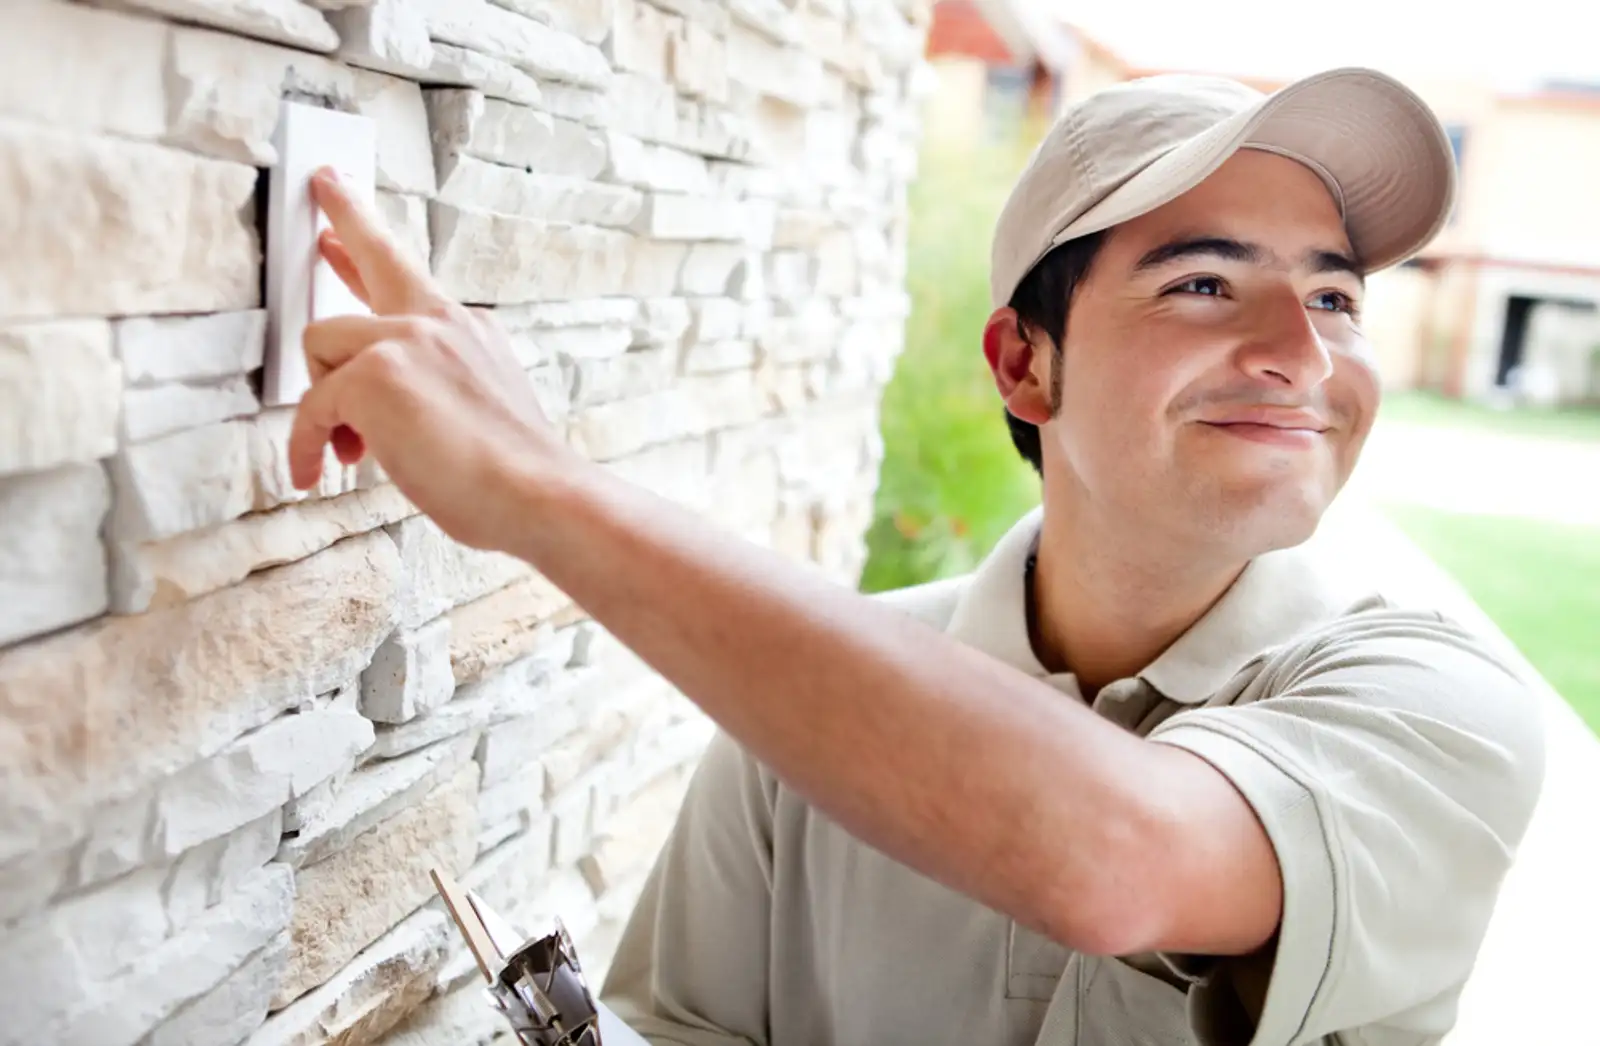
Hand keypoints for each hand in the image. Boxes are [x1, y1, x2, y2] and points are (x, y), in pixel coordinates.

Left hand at [288, 168, 570, 551]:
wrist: (538, 494)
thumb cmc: (512, 476)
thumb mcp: (482, 410)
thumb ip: (435, 388)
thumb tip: (374, 411)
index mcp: (470, 331)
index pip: (410, 279)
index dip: (371, 242)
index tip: (344, 220)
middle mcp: (441, 322)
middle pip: (377, 257)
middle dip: (348, 215)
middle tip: (324, 183)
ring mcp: (406, 340)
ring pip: (324, 345)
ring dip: (324, 400)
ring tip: (348, 449)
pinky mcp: (372, 374)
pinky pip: (312, 405)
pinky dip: (307, 443)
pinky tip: (316, 473)